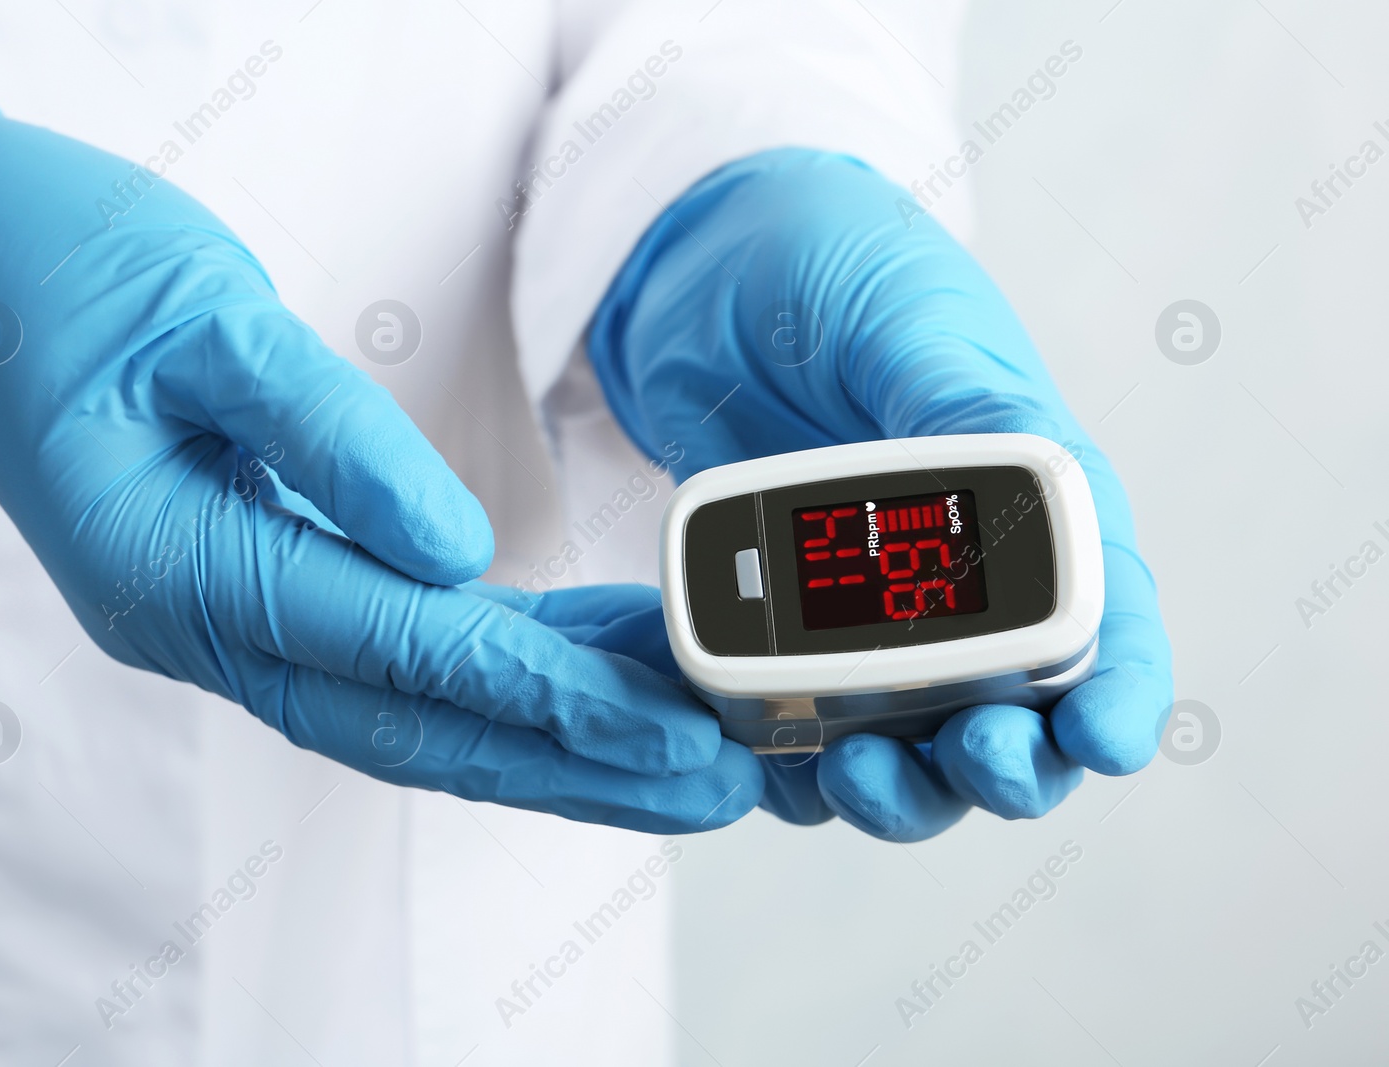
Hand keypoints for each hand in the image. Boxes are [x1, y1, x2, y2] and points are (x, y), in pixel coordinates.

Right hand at [0, 96, 761, 831]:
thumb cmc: (61, 272)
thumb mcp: (201, 322)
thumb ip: (325, 437)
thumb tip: (452, 545)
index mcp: (179, 567)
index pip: (397, 649)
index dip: (540, 690)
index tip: (657, 720)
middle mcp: (203, 625)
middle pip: (417, 725)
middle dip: (571, 761)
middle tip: (709, 777)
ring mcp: (223, 621)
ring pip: (409, 710)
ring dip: (545, 737)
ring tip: (677, 740)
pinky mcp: (250, 591)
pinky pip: (386, 656)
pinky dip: (490, 669)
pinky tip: (583, 657)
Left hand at [586, 147, 1171, 839]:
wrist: (697, 274)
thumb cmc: (824, 265)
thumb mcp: (904, 318)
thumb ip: (963, 402)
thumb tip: (1040, 477)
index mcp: (1030, 497)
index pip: (1106, 615)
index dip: (1121, 691)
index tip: (1103, 739)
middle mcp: (962, 576)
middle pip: (1016, 715)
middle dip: (1006, 762)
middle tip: (972, 754)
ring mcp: (870, 612)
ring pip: (913, 746)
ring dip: (903, 786)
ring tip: (858, 772)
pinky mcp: (782, 629)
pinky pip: (800, 729)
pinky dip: (796, 765)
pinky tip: (777, 764)